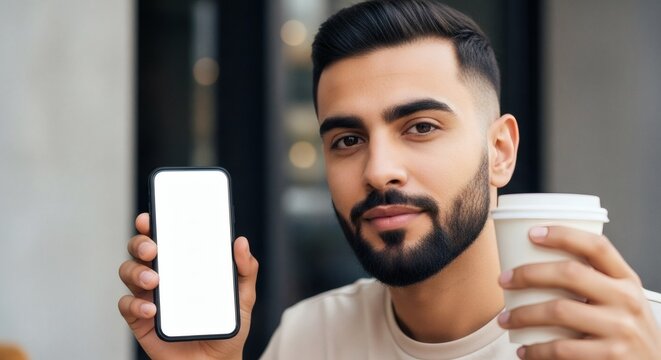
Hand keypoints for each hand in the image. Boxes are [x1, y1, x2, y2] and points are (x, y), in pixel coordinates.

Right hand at [118, 213, 258, 359]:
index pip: (164, 236)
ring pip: (128, 272)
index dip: (152, 223)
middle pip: (139, 250)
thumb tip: (241, 242)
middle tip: (152, 249)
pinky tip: (151, 309)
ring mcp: (149, 296)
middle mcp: (162, 275)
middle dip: (140, 243)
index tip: (150, 217)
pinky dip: (135, 305)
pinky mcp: (140, 320)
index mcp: (183, 264)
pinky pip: (127, 306)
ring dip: (137, 272)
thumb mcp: (243, 296)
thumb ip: (246, 269)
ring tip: (154, 281)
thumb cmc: (225, 325)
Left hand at [497, 226, 660, 358]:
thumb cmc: (625, 331)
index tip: (532, 233)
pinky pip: (562, 349)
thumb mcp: (621, 300)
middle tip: (503, 279)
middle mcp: (627, 300)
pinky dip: (536, 350)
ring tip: (506, 318)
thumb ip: (594, 281)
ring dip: (522, 314)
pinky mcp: (611, 357)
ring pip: (559, 310)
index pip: (597, 246)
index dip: (563, 235)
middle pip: (570, 273)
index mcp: (626, 279)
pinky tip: (524, 351)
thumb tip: (537, 261)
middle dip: (528, 274)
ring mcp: (620, 329)